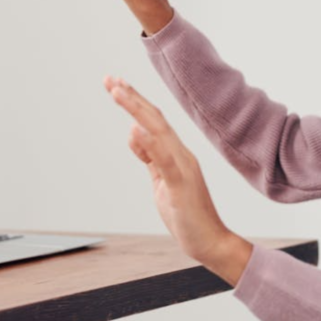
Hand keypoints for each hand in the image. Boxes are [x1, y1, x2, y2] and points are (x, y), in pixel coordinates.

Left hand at [103, 75, 253, 285]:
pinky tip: (134, 129)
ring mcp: (182, 167)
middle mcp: (181, 154)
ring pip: (157, 131)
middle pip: (154, 118)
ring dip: (136, 109)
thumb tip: (135, 135)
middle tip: (110, 79)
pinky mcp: (181, 184)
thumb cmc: (187, 214)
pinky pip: (164, 160)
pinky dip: (148, 143)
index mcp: (175, 153)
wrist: (210, 241)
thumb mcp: (161, 182)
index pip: (153, 121)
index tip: (116, 85)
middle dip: (131, 97)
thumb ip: (150, 158)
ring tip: (117, 91)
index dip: (135, 101)